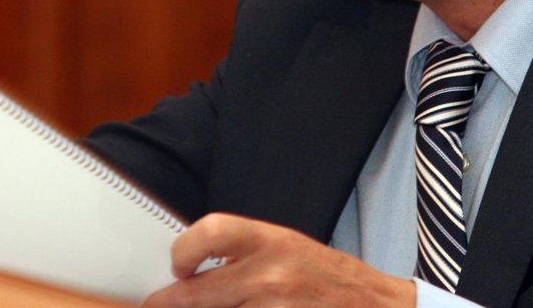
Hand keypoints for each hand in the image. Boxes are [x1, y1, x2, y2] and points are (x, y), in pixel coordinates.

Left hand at [143, 213, 414, 307]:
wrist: (374, 306)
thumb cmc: (328, 277)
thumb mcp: (286, 249)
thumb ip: (243, 255)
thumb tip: (192, 268)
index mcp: (270, 242)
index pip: (211, 232)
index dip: (183, 249)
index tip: (177, 265)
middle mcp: (269, 276)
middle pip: (198, 294)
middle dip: (170, 302)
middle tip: (159, 303)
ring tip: (204, 303)